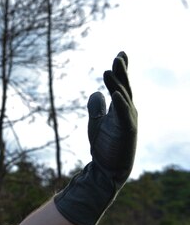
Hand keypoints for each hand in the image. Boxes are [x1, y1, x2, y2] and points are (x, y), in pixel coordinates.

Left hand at [55, 51, 137, 224]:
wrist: (107, 170)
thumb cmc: (104, 146)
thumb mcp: (96, 123)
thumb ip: (96, 107)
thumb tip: (96, 92)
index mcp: (121, 109)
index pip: (121, 85)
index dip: (121, 70)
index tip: (120, 54)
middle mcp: (128, 112)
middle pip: (125, 87)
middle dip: (121, 71)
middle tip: (118, 55)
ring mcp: (128, 121)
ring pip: (125, 98)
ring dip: (118, 83)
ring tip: (110, 69)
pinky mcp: (126, 132)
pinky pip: (124, 115)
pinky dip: (120, 104)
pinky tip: (115, 93)